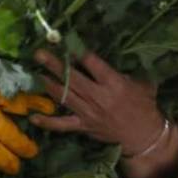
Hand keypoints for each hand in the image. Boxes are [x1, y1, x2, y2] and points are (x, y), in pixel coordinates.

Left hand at [28, 48, 168, 156]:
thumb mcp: (142, 83)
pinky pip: (62, 125)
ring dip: (49, 84)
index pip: (92, 63)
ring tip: (37, 73)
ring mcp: (88, 113)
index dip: (78, 51)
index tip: (65, 41)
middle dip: (54, 65)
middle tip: (39, 53)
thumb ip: (125, 71)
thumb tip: (109, 59)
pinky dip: (48, 122)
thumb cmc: (144, 106)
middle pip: (72, 78)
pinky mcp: (83, 126)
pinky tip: (33, 117)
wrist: (143, 136)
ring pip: (64, 97)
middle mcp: (98, 97)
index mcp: (114, 83)